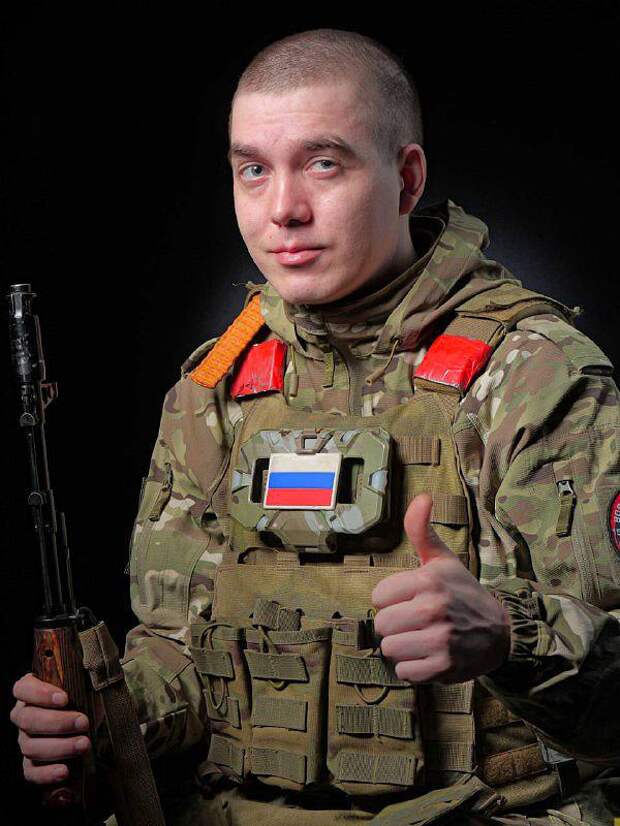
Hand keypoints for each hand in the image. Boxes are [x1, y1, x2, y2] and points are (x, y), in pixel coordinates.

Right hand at [10, 673, 90, 784]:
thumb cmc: (84, 701)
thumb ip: (84, 678)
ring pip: (31, 746)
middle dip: (58, 722)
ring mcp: (25, 741)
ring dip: (59, 747)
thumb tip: (99, 670)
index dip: (40, 693)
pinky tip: (65, 771)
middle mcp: (23, 716)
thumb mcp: (84, 687)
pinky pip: (31, 772)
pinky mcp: (31, 765)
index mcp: (31, 693)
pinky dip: (47, 773)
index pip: (22, 689)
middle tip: (84, 722)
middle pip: (28, 719)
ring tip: (84, 744)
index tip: (65, 698)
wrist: (90, 730)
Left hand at [372, 493, 510, 682]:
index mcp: (428, 580)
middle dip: (395, 626)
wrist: (500, 632)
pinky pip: (404, 672)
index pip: (378, 596)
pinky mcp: (444, 667)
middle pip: (381, 625)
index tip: (410, 599)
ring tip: (422, 639)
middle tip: (416, 622)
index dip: (391, 600)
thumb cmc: (462, 592)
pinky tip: (429, 657)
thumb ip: (421, 530)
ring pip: (390, 649)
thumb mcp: (442, 560)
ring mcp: (439, 639)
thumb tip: (422, 497)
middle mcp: (433, 608)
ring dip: (403, 648)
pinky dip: (413, 669)